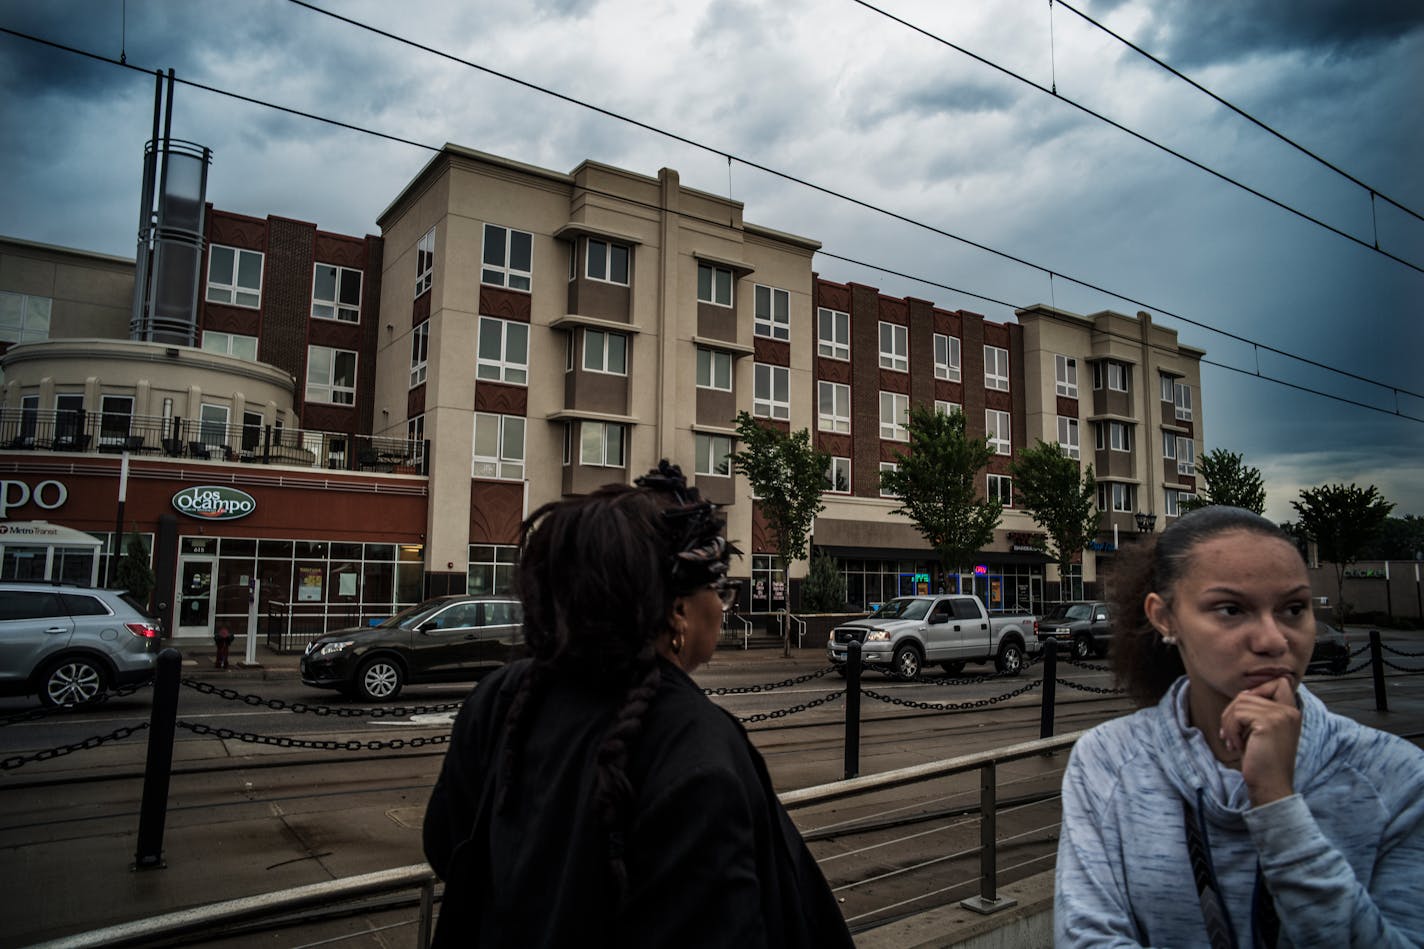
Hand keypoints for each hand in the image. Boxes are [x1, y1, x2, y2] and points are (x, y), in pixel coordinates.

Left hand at [1218, 677, 1300, 806]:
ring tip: (1233, 742)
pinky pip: (1237, 714)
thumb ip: (1259, 711)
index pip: (1279, 682)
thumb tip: (1242, 695)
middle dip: (1232, 712)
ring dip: (1229, 723)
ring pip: (1240, 702)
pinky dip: (1230, 730)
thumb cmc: (1263, 762)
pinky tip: (1237, 746)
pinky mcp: (1269, 722)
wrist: (1270, 786)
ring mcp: (1281, 715)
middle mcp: (1290, 711)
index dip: (1257, 690)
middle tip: (1230, 733)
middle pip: (1248, 693)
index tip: (1245, 715)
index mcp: (1292, 712)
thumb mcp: (1263, 731)